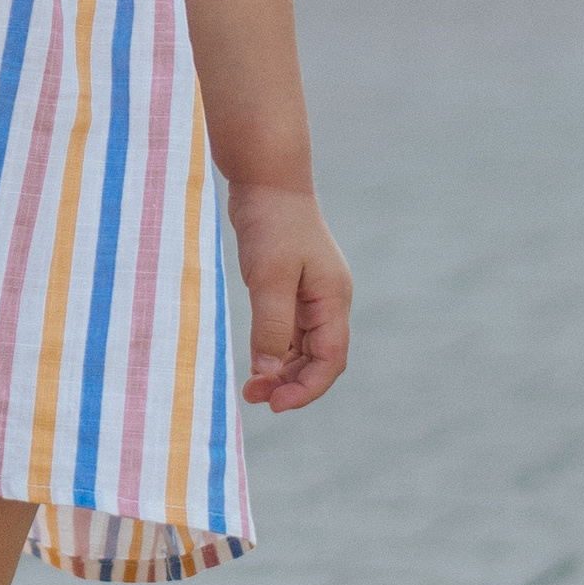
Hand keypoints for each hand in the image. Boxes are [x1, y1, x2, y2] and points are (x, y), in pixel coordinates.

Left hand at [227, 183, 351, 409]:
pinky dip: (273, 350)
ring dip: (281, 370)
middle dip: (292, 384)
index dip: (308, 388)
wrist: (266, 179)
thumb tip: (268, 372)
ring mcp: (311, 295)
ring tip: (250, 388)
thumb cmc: (272, 223)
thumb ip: (271, 326)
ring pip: (302, 348)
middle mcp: (328, 301)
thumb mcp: (270, 278)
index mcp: (333, 299)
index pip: (331, 359)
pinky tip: (254, 362)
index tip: (276, 404)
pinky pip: (288, 331)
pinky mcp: (291, 287)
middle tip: (255, 398)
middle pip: (318, 359)